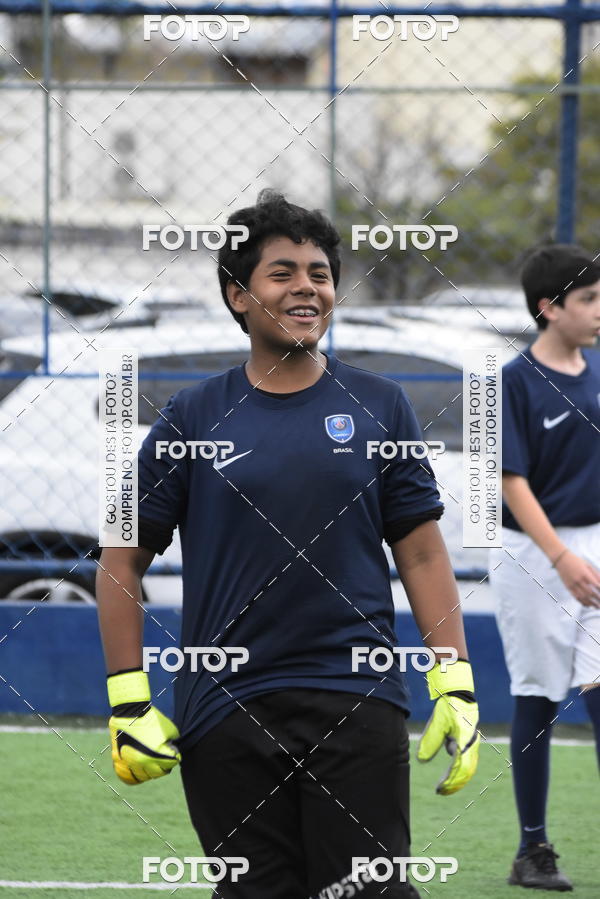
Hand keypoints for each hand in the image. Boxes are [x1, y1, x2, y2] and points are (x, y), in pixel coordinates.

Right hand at [109, 706, 180, 784]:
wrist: (130, 711)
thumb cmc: (152, 718)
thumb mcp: (170, 729)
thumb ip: (172, 743)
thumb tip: (172, 752)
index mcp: (157, 754)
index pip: (171, 763)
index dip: (174, 757)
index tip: (173, 753)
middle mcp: (143, 761)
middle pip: (158, 772)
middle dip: (164, 765)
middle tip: (164, 759)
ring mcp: (130, 762)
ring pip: (144, 776)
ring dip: (150, 771)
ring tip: (152, 764)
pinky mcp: (120, 761)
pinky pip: (128, 777)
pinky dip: (136, 776)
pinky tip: (140, 771)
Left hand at [417, 660, 479, 794]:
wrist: (459, 693)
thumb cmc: (448, 706)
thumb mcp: (437, 722)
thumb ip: (430, 741)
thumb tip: (422, 760)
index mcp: (464, 740)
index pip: (459, 767)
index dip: (450, 781)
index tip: (439, 789)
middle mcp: (471, 744)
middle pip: (466, 771)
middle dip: (454, 784)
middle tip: (440, 792)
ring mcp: (472, 743)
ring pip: (468, 768)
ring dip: (456, 779)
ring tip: (443, 787)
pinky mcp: (470, 742)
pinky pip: (467, 761)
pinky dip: (458, 770)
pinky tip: (447, 774)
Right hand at [554, 550, 599, 607]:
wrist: (560, 559)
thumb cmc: (576, 561)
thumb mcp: (587, 565)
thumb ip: (596, 574)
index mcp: (584, 573)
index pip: (596, 585)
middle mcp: (578, 580)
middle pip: (590, 593)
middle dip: (598, 599)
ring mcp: (572, 584)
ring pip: (583, 597)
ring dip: (591, 603)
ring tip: (597, 607)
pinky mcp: (568, 587)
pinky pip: (576, 597)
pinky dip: (582, 602)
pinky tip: (588, 605)